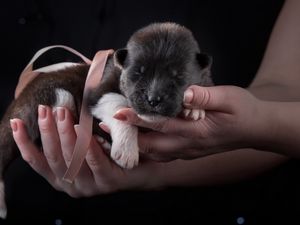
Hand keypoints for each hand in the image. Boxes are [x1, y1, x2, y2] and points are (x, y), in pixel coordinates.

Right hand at [11, 106, 162, 196]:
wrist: (143, 168)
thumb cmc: (110, 152)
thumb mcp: (84, 145)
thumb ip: (68, 136)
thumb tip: (52, 111)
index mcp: (62, 178)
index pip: (37, 161)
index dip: (24, 142)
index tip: (17, 122)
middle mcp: (72, 185)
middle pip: (53, 157)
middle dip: (46, 131)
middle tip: (45, 109)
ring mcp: (90, 186)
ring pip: (72, 159)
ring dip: (64, 134)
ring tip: (62, 112)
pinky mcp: (108, 182)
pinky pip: (95, 162)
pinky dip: (87, 145)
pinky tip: (81, 129)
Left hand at [113, 85, 264, 160]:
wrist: (255, 129)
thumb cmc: (243, 111)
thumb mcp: (229, 98)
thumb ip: (205, 96)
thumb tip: (183, 93)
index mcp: (197, 131)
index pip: (161, 124)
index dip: (138, 119)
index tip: (117, 112)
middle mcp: (189, 145)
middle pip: (151, 145)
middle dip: (127, 137)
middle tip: (105, 126)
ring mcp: (188, 151)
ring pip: (154, 152)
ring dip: (134, 144)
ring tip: (114, 133)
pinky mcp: (188, 151)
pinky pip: (162, 153)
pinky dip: (146, 148)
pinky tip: (136, 139)